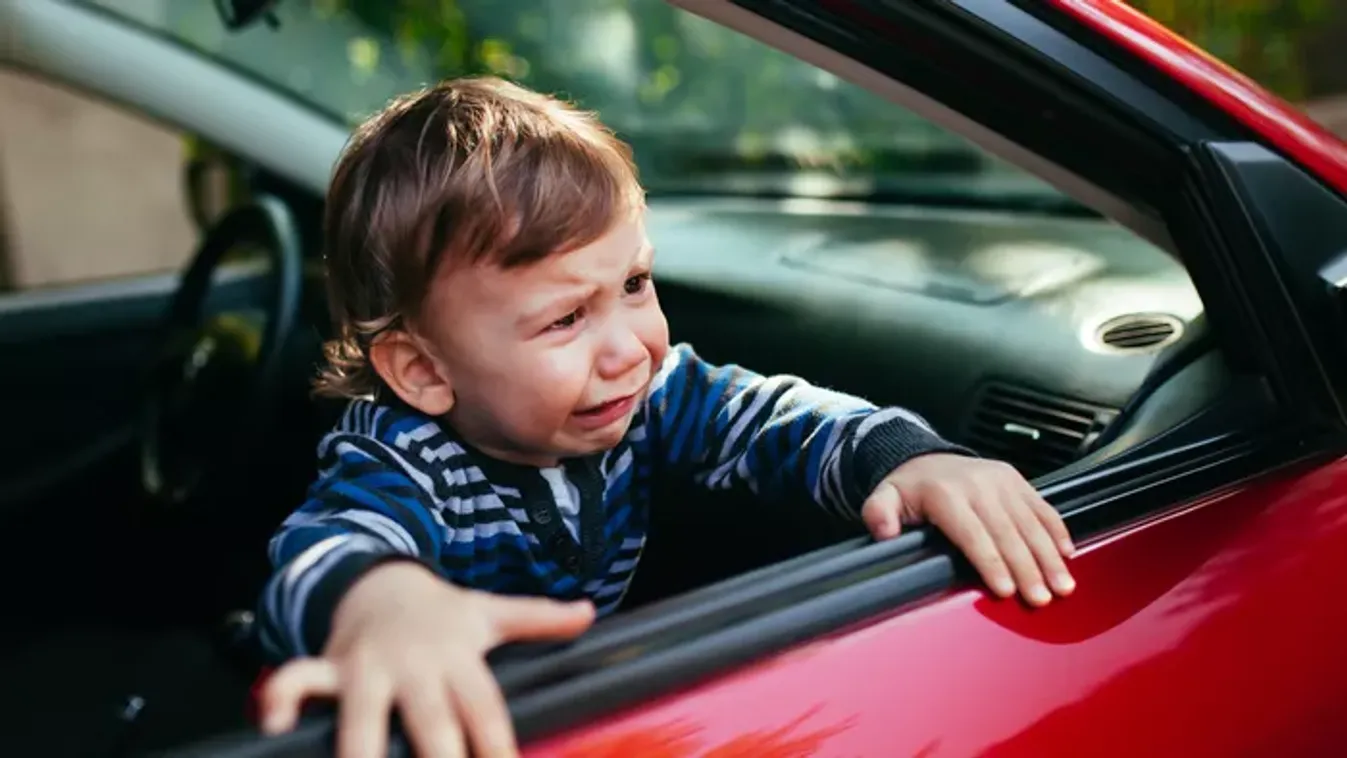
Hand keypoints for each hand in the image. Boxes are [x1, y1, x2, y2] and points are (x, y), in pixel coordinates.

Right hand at [257, 562, 595, 757]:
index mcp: (460, 657)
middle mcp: (416, 665)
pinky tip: (273, 728)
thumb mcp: (490, 612)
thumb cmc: (441, 613)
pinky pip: (300, 680)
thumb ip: (538, 619)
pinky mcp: (330, 668)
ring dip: (362, 750)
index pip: (486, 710)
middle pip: (432, 722)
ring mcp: (369, 667)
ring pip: (363, 714)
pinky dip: (283, 698)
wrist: (379, 578)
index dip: (497, 746)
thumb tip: (588, 613)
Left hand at [860, 454, 1075, 606]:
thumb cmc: (908, 488)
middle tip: (1041, 599)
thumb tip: (884, 532)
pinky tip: (1068, 555)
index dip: (990, 562)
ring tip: (1062, 586)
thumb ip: (879, 514)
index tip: (1005, 590)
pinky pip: (1042, 507)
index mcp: (946, 494)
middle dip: (1027, 569)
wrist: (925, 457)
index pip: (972, 534)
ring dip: (1049, 557)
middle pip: (1008, 533)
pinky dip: (1057, 531)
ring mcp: (1001, 481)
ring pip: (1031, 523)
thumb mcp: (884, 497)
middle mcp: (978, 485)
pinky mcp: (1017, 480)